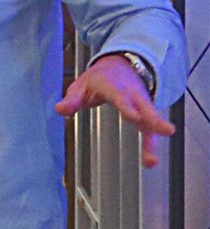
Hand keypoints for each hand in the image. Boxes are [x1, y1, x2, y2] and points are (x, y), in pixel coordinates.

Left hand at [58, 55, 174, 166]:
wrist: (120, 66)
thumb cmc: (98, 79)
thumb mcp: (81, 85)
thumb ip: (72, 100)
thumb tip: (59, 110)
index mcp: (113, 86)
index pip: (121, 96)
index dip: (128, 106)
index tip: (134, 117)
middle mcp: (132, 95)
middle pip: (145, 107)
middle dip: (154, 119)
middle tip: (168, 131)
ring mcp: (141, 104)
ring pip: (151, 119)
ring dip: (155, 137)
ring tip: (152, 160)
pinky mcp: (145, 113)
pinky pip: (149, 129)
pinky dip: (150, 144)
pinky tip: (149, 161)